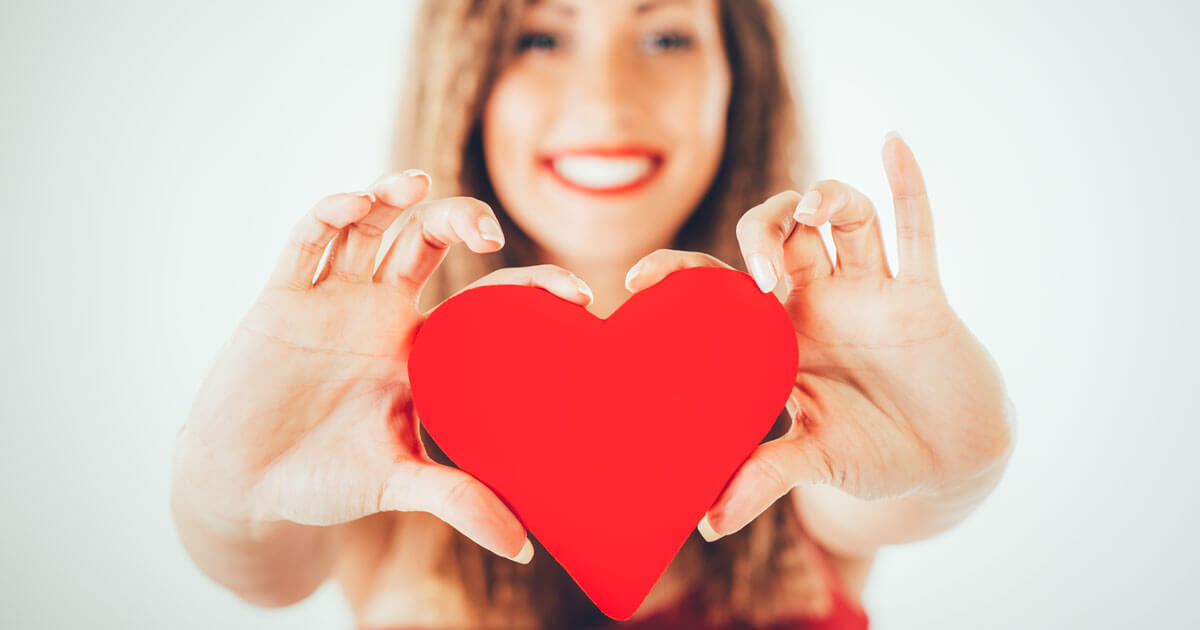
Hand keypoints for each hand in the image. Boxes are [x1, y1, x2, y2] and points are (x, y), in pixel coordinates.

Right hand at [172, 170, 593, 562]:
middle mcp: (381, 312)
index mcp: (421, 348)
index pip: (484, 300)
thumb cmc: (325, 481)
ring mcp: (332, 300)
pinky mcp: (282, 299)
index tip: (576, 294)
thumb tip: (525, 547)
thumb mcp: (399, 484)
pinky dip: (329, 216)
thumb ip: (460, 500)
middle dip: (459, 220)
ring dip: (391, 196)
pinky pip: (307, 243)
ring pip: (370, 227)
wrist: (243, 486)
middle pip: (428, 240)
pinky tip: (353, 205)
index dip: (528, 287)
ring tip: (416, 183)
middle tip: (491, 231)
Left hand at [623, 134, 1014, 540]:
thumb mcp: (816, 461)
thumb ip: (763, 478)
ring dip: (825, 199)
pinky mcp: (921, 296)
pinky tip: (891, 143)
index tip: (636, 279)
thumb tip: (708, 522)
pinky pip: (916, 230)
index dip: (681, 274)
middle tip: (761, 273)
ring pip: (843, 216)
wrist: (948, 462)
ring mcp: (869, 292)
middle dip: (761, 234)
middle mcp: (818, 301)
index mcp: (778, 335)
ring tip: (812, 214)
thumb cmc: (872, 454)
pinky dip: (907, 186)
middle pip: (778, 232)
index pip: (720, 287)